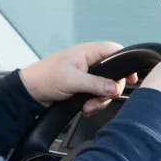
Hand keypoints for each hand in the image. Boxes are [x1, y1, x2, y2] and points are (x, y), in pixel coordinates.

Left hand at [19, 42, 138, 115]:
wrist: (29, 93)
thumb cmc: (45, 78)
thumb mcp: (73, 80)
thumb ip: (96, 83)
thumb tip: (115, 87)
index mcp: (88, 52)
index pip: (115, 51)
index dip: (125, 63)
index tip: (131, 79)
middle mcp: (89, 62)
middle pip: (112, 74)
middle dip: (107, 90)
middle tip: (99, 99)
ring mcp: (86, 75)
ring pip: (105, 88)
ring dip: (99, 100)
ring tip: (87, 106)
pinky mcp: (82, 87)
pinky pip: (96, 95)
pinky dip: (92, 104)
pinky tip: (84, 108)